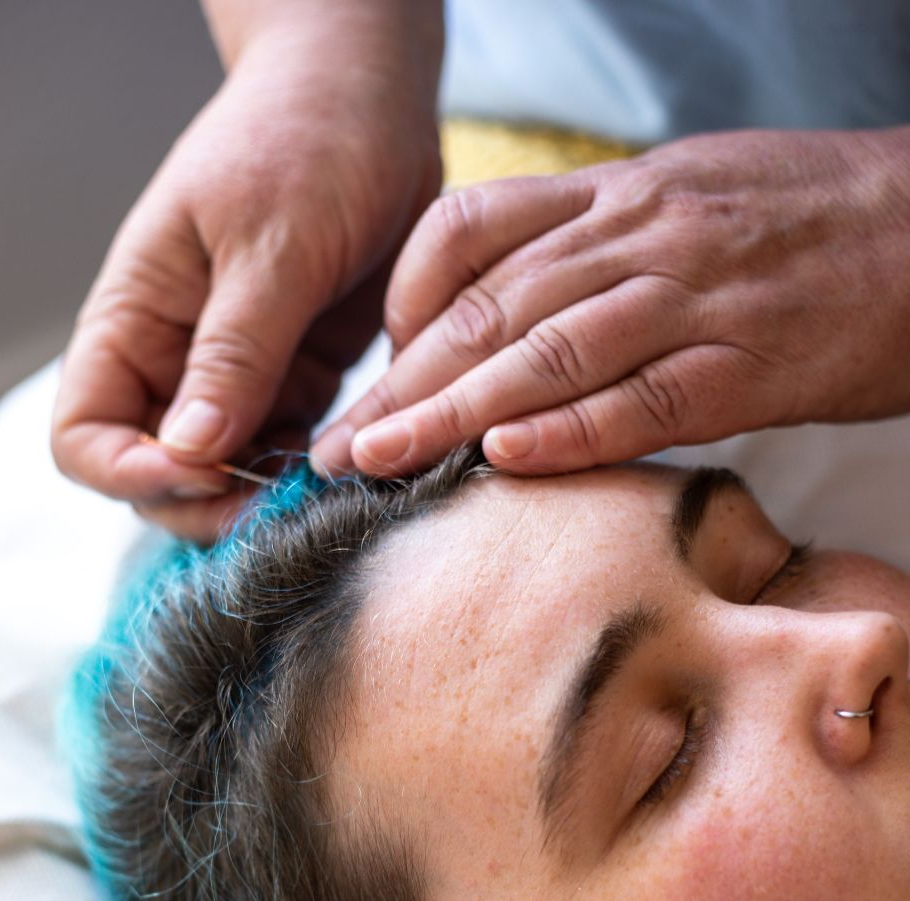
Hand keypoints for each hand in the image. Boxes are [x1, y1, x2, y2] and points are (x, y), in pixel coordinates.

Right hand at [51, 21, 441, 540]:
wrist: (375, 101)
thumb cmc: (307, 142)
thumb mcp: (271, 245)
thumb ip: (234, 351)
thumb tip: (190, 450)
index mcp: (136, 319)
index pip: (85, 434)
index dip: (129, 471)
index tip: (204, 472)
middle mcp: (176, 360)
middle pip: (156, 475)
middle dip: (204, 503)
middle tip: (275, 508)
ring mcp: (238, 378)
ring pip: (227, 477)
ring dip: (265, 499)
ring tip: (322, 488)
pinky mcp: (296, 383)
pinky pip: (289, 453)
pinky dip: (312, 473)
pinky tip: (351, 462)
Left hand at [310, 127, 909, 478]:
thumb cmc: (807, 219)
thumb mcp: (686, 197)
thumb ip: (597, 243)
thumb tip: (517, 302)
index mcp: (618, 195)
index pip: (473, 232)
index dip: (403, 300)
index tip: (367, 368)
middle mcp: (639, 238)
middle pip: (488, 305)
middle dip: (400, 381)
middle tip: (334, 445)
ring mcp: (691, 300)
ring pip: (545, 352)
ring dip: (450, 412)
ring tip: (379, 463)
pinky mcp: (745, 366)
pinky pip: (641, 400)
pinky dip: (569, 431)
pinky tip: (504, 460)